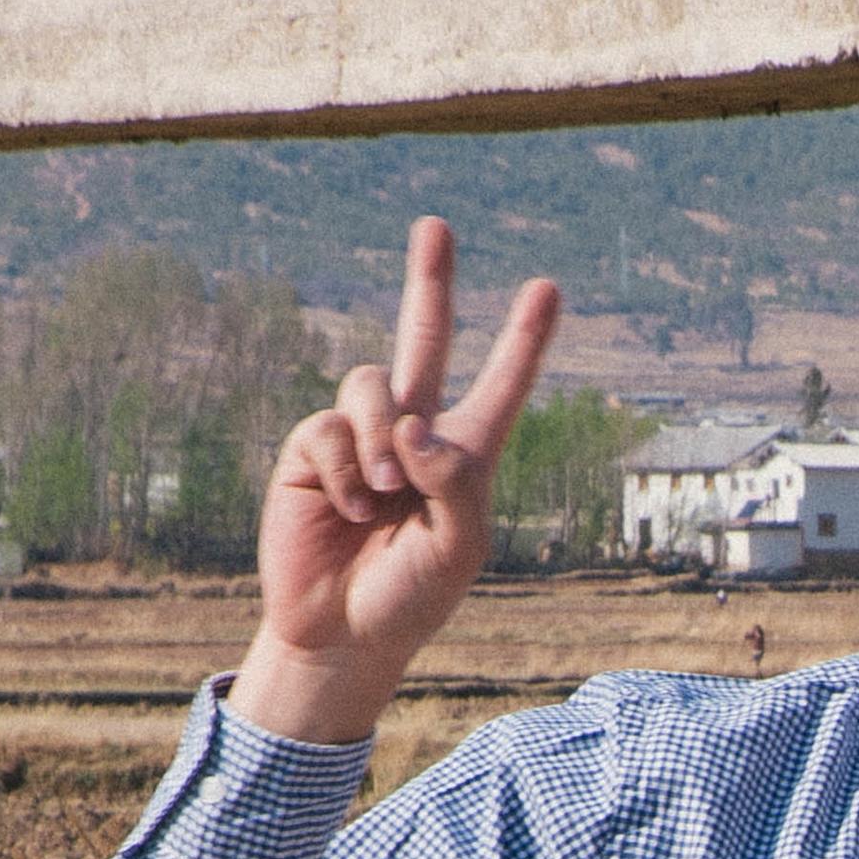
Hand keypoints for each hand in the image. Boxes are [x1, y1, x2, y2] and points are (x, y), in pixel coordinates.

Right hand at [235, 218, 560, 744]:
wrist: (340, 632)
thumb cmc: (410, 597)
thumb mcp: (457, 549)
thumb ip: (454, 483)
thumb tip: (415, 425)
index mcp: (463, 459)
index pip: (499, 390)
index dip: (522, 342)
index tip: (548, 288)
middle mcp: (411, 435)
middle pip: (424, 341)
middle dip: (430, 283)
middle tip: (436, 227)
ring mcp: (359, 437)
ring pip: (374, 384)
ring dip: (380, 439)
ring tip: (380, 498)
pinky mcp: (311, 448)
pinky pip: (329, 427)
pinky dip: (342, 470)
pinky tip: (345, 508)